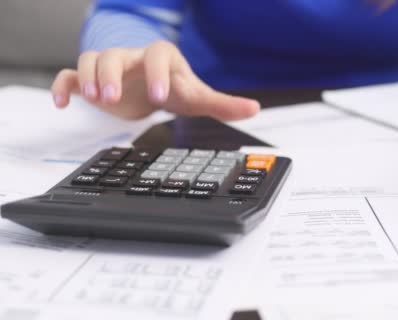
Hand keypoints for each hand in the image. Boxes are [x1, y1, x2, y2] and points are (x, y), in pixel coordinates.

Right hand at [51, 41, 259, 119]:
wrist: (153, 87)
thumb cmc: (175, 88)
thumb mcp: (198, 97)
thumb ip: (224, 103)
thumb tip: (254, 109)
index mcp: (161, 58)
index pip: (157, 55)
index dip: (157, 73)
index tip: (160, 96)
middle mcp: (132, 58)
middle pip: (115, 54)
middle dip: (112, 74)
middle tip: (112, 98)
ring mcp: (110, 67)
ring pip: (91, 60)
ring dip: (90, 77)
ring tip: (97, 100)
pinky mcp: (91, 80)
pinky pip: (69, 75)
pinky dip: (63, 86)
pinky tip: (63, 103)